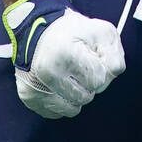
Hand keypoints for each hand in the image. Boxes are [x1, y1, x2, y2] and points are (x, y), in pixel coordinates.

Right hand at [4, 0, 124, 118]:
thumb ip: (113, 56)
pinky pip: (56, 112)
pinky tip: (57, 83)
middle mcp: (47, 74)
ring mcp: (35, 87)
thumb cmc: (72, 31)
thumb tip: (108, 78)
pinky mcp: (28, 97)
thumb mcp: (101, 32)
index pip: (99, 80)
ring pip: (72, 109)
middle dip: (88, 83)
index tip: (90, 57)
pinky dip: (61, 101)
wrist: (37, 29)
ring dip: (75, 95)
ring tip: (68, 75)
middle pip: (86, 97)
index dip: (99, 69)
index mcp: (65, 54)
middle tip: (78, 66)